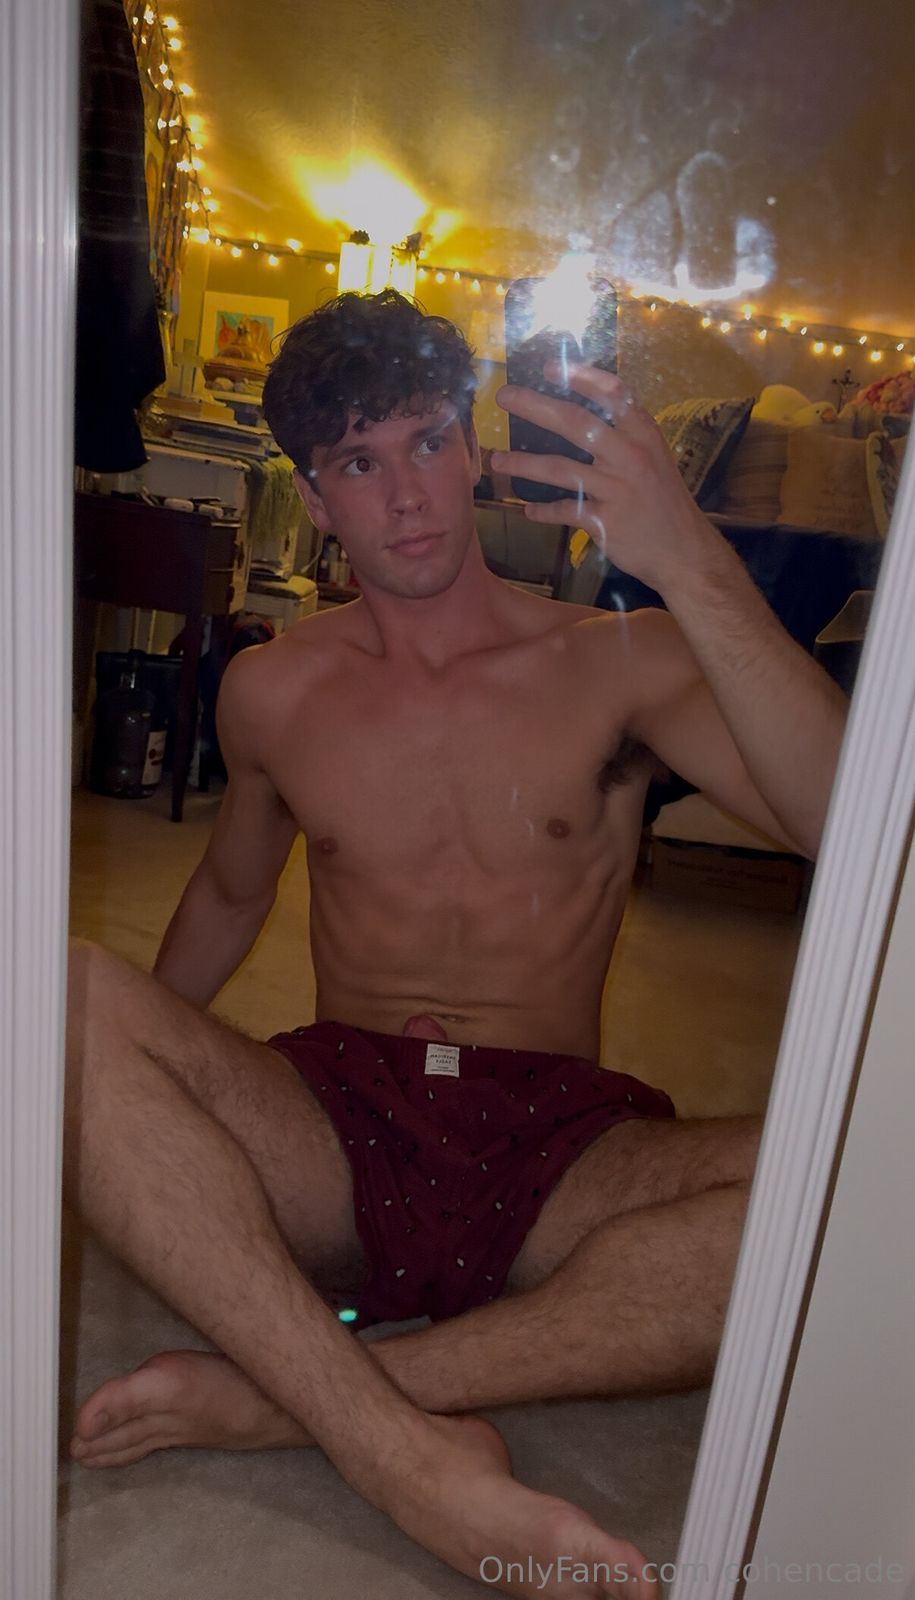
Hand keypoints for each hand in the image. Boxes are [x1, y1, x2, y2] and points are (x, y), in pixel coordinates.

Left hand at [492, 363, 718, 595]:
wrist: (684, 553)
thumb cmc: (664, 502)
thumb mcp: (654, 459)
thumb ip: (623, 438)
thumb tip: (581, 417)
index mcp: (644, 434)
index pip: (612, 394)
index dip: (580, 377)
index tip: (548, 367)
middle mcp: (630, 456)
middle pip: (575, 423)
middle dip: (535, 407)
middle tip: (504, 397)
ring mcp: (616, 490)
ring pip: (560, 470)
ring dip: (524, 464)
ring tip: (497, 462)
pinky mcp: (605, 522)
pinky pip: (565, 511)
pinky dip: (544, 511)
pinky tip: (528, 510)